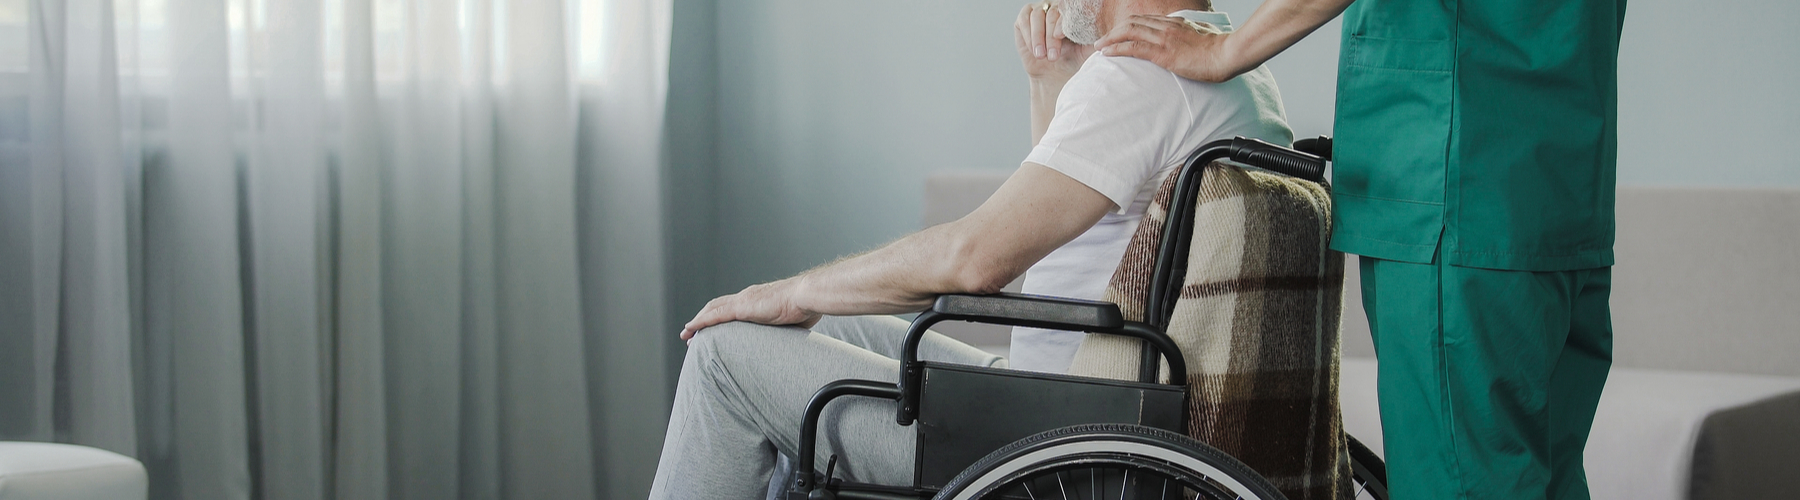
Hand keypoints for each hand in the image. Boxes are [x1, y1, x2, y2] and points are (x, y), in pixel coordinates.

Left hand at [679, 277, 821, 339]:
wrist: (806, 296)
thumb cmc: (805, 307)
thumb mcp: (791, 320)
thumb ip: (784, 328)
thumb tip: (789, 341)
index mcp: (758, 299)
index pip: (733, 306)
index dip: (719, 315)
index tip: (712, 326)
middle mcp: (747, 297)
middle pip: (717, 306)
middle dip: (703, 318)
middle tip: (692, 331)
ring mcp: (743, 301)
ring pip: (711, 310)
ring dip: (697, 322)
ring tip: (686, 334)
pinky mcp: (741, 308)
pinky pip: (714, 316)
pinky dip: (700, 321)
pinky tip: (691, 328)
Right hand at [1014, 2, 1095, 82]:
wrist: (1056, 75)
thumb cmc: (1074, 60)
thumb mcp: (1089, 49)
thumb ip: (1097, 38)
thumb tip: (1104, 32)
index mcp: (1073, 12)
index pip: (1068, 10)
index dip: (1064, 23)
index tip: (1062, 38)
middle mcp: (1056, 8)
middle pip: (1052, 14)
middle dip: (1051, 36)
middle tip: (1053, 56)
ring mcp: (1040, 12)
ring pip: (1037, 16)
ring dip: (1038, 37)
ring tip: (1041, 55)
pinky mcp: (1024, 19)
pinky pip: (1023, 21)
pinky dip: (1028, 36)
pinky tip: (1034, 50)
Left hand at [1096, 15, 1244, 82]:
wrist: (1227, 55)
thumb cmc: (1217, 51)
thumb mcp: (1200, 39)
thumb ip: (1189, 38)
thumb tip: (1185, 43)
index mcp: (1174, 23)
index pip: (1143, 20)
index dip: (1126, 27)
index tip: (1116, 35)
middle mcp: (1166, 27)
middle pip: (1131, 23)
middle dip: (1113, 32)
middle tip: (1101, 41)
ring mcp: (1163, 38)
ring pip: (1128, 32)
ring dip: (1110, 39)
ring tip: (1098, 47)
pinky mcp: (1163, 53)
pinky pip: (1133, 47)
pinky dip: (1117, 49)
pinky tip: (1107, 53)